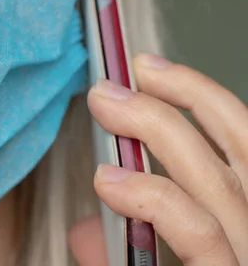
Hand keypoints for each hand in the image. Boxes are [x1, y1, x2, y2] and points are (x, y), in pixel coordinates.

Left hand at [72, 54, 247, 264]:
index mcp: (244, 217)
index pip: (240, 141)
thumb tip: (86, 231)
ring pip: (215, 178)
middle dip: (177, 97)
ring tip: (105, 104)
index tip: (148, 69)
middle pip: (237, 145)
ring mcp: (246, 254)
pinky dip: (152, 197)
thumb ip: (126, 243)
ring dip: (155, 128)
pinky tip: (109, 180)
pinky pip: (198, 229)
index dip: (199, 95)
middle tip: (115, 82)